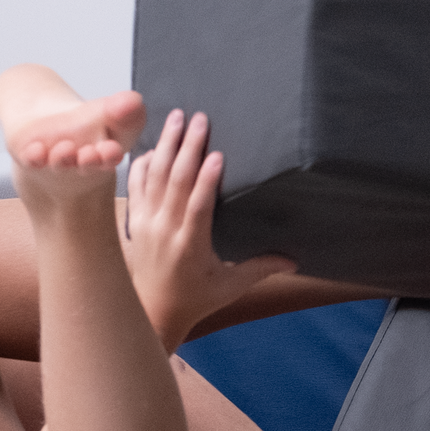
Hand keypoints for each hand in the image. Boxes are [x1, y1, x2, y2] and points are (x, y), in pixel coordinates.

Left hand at [120, 109, 294, 344]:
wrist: (152, 312)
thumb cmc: (195, 299)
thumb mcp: (230, 286)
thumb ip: (260, 268)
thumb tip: (294, 261)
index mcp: (190, 246)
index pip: (198, 207)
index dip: (206, 180)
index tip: (216, 154)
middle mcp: (164, 231)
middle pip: (175, 182)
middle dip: (188, 148)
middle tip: (199, 119)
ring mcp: (146, 224)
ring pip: (154, 177)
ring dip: (166, 146)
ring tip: (176, 118)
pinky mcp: (135, 222)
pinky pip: (135, 186)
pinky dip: (143, 164)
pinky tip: (154, 145)